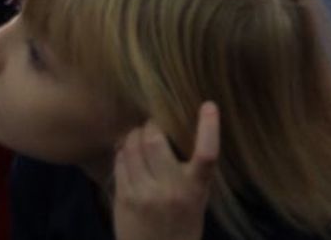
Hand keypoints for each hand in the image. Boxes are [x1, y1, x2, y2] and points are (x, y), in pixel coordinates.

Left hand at [113, 102, 219, 239]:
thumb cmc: (183, 225)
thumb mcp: (198, 198)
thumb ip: (193, 171)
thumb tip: (178, 132)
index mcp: (195, 188)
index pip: (207, 155)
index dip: (210, 127)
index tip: (209, 105)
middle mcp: (170, 190)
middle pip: (155, 141)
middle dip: (151, 125)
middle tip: (153, 123)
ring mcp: (143, 194)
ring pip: (133, 148)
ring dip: (134, 135)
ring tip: (138, 135)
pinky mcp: (123, 199)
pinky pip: (120, 162)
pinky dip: (123, 151)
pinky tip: (127, 152)